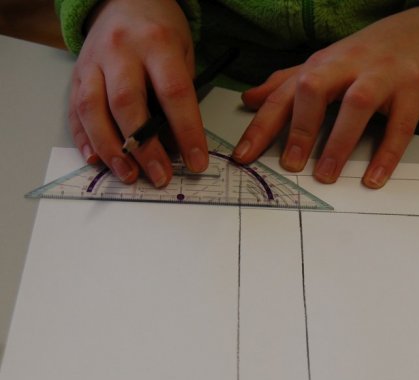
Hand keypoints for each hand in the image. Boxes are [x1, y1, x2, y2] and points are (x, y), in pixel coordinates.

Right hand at [69, 0, 207, 187]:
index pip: (174, 93)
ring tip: (128, 175)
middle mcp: (120, 51)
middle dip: (144, 147)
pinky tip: (96, 160)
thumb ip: (180, 94)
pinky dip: (84, 138)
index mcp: (156, 43)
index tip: (197, 162)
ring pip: (92, 109)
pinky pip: (75, 110)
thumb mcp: (183, 53)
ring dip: (110, 148)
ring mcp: (92, 62)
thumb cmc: (160, 30)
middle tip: (159, 176)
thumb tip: (177, 145)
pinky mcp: (76, 74)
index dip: (186, 132)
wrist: (124, 0)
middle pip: (127, 104)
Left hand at [232, 6, 418, 187]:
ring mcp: (383, 76)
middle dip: (300, 126)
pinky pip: (400, 126)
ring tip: (326, 176)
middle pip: (315, 87)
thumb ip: (288, 82)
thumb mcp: (326, 63)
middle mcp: (349, 66)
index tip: (243, 157)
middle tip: (290, 164)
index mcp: (323, 63)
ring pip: (357, 105)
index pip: (284, 94)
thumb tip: (250, 99)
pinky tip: (374, 178)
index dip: (261, 125)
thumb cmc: (371, 53)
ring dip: (339, 142)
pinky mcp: (413, 91)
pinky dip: (387, 154)